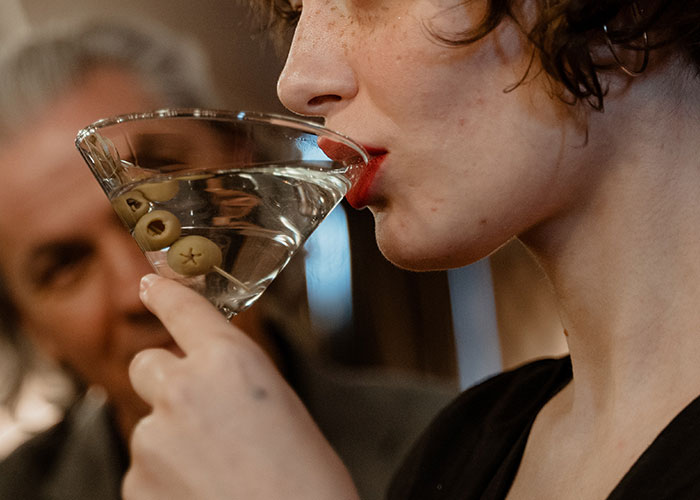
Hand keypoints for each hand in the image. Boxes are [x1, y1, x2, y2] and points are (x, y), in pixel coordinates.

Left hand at [123, 274, 358, 499]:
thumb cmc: (308, 482)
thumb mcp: (283, 409)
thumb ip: (236, 385)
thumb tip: (210, 388)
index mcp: (231, 362)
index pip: (185, 309)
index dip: (165, 293)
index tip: (151, 284)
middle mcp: (183, 389)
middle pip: (146, 364)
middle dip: (163, 380)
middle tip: (195, 410)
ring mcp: (152, 439)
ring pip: (149, 426)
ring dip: (171, 443)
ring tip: (218, 475)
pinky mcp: (135, 485)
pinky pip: (144, 472)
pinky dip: (165, 482)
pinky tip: (203, 497)